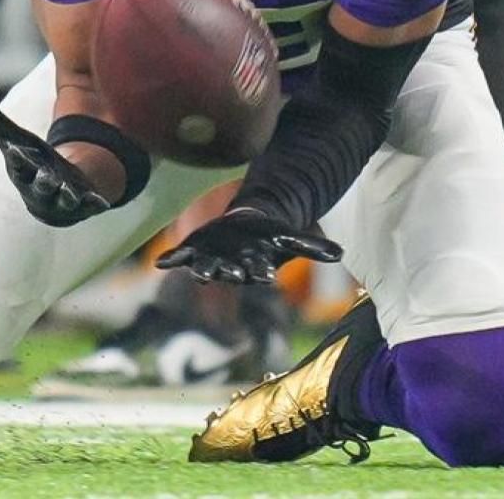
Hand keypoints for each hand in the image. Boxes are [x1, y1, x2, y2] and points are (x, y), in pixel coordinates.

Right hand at [0, 96, 111, 227]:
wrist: (59, 190)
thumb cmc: (34, 163)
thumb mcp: (19, 141)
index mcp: (25, 175)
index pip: (18, 167)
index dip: (17, 160)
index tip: (15, 151)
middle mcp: (42, 191)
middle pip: (41, 186)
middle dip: (44, 182)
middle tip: (47, 176)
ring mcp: (64, 199)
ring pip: (65, 199)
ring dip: (67, 196)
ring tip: (70, 191)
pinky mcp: (86, 203)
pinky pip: (90, 205)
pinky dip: (95, 204)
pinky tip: (102, 202)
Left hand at [155, 208, 342, 284]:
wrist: (244, 229)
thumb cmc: (268, 238)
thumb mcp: (290, 238)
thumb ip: (313, 248)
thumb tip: (341, 253)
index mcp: (254, 266)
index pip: (259, 270)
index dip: (261, 272)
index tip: (265, 275)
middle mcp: (231, 266)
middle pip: (230, 272)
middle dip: (230, 273)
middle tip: (232, 275)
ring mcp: (211, 259)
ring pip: (205, 268)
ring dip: (202, 270)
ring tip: (199, 275)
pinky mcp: (194, 249)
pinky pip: (181, 256)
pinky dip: (172, 259)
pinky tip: (162, 262)